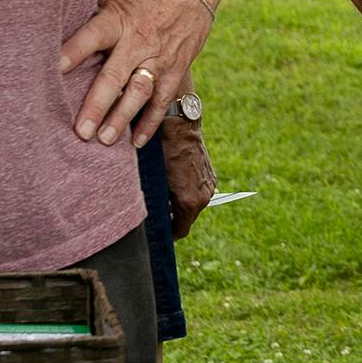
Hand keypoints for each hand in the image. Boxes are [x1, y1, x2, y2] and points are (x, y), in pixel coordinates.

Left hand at [60, 0, 215, 149]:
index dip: (72, 53)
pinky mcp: (177, 66)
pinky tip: (136, 140)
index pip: (90, 37)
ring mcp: (160, 56)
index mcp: (118, 19)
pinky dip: (151, 121)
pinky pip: (163, 99)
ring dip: (123, 118)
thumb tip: (63, 42)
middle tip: (81, 131)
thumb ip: (97, 22)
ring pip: (140, 93)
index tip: (54, 70)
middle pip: (114, 76)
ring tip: (106, 140)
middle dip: (97, 105)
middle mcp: (138, 40)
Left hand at [158, 101, 216, 239]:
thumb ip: (155, 205)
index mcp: (189, 202)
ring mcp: (209, 187)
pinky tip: (177, 181)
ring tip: (166, 194)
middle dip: (174, 218)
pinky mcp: (211, 177)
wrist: (178, 128)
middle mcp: (203, 197)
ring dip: (182, 205)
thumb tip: (150, 218)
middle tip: (159, 211)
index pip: (179, 231)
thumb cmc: (160, 154)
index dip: (167, 233)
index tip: (159, 230)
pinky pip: (200, 193)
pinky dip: (190, 192)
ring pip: (194, 206)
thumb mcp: (154, 183)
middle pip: (187, 220)